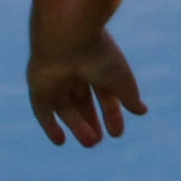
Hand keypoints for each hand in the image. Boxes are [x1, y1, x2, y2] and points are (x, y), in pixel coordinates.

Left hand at [27, 30, 146, 146]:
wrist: (67, 37)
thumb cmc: (97, 53)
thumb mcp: (120, 79)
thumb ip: (130, 96)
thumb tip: (142, 112)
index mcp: (96, 64)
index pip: (104, 93)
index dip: (111, 114)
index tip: (117, 133)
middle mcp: (74, 71)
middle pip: (81, 102)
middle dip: (89, 122)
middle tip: (97, 142)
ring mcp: (55, 79)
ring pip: (64, 108)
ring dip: (76, 126)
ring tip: (91, 143)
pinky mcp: (38, 86)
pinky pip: (42, 110)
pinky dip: (50, 126)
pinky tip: (60, 141)